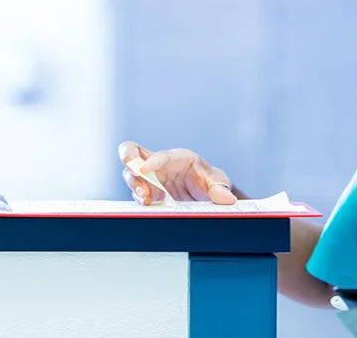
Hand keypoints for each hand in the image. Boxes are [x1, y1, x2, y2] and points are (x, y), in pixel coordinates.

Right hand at [119, 141, 237, 205]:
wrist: (204, 195)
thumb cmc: (209, 182)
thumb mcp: (217, 182)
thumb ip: (220, 189)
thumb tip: (227, 198)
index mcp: (179, 157)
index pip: (162, 155)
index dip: (153, 161)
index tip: (145, 169)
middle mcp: (160, 164)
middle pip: (133, 151)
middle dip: (128, 158)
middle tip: (134, 171)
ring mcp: (151, 178)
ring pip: (131, 174)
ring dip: (134, 185)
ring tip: (145, 199)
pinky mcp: (148, 192)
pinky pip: (136, 193)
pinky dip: (138, 199)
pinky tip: (148, 205)